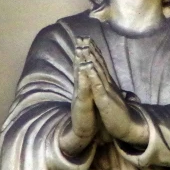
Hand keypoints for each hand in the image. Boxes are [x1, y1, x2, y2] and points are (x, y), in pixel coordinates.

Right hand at [58, 37, 98, 155]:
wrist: (81, 132)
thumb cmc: (87, 115)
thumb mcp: (90, 97)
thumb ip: (89, 86)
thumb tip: (90, 76)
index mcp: (84, 86)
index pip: (85, 66)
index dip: (85, 53)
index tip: (86, 38)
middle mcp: (80, 88)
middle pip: (80, 67)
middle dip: (81, 52)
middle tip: (81, 37)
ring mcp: (79, 95)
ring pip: (80, 76)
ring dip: (80, 62)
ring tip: (80, 49)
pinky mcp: (81, 104)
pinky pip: (83, 90)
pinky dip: (83, 80)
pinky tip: (84, 70)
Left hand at [80, 39, 148, 145]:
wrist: (129, 126)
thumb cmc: (120, 113)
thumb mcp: (113, 97)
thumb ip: (109, 87)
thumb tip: (106, 79)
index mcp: (108, 85)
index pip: (101, 65)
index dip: (94, 53)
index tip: (87, 40)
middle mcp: (108, 84)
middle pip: (99, 64)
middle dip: (91, 50)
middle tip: (83, 37)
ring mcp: (107, 91)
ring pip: (98, 72)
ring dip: (91, 58)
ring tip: (85, 46)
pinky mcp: (105, 101)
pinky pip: (98, 87)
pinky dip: (92, 75)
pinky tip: (87, 66)